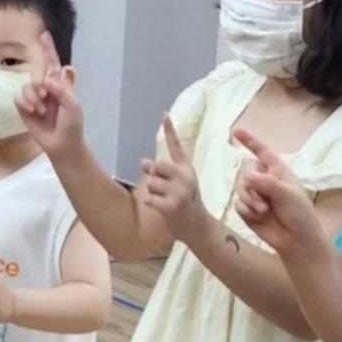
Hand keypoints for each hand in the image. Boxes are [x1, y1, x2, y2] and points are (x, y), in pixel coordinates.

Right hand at [16, 30, 84, 159]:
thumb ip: (63, 89)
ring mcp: (34, 97)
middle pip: (36, 74)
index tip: (44, 34)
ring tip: (41, 110)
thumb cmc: (71, 124)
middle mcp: (45, 87)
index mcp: (59, 84)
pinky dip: (25, 104)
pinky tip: (33, 112)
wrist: (62, 145)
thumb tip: (47, 78)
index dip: (48, 48)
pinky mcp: (24, 108)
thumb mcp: (73, 106)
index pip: (52, 63)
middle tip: (45, 96)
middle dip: (38, 84)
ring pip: (26, 86)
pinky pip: (18, 97)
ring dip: (33, 97)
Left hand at [139, 115, 209, 246]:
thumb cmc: (185, 201)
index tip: (163, 114)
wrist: (198, 227)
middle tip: (164, 188)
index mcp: (186, 168)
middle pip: (157, 165)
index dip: (169, 129)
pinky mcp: (172, 206)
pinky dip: (151, 203)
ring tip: (166, 200)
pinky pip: (149, 198)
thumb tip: (143, 162)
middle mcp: (185, 177)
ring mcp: (180, 192)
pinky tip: (162, 208)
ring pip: (151, 183)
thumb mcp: (177, 183)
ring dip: (153, 192)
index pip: (175, 146)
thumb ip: (160, 171)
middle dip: (155, 176)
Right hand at [232, 127, 321, 256]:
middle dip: (253, 185)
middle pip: (247, 171)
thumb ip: (267, 183)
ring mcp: (256, 195)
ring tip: (265, 212)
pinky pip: (238, 203)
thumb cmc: (300, 215)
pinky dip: (247, 210)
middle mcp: (265, 181)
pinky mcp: (248, 210)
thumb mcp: (288, 195)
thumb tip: (247, 177)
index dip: (249, 140)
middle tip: (265, 200)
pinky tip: (258, 218)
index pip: (262, 151)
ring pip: (241, 188)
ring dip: (251, 200)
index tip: (236, 131)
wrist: (298, 243)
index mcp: (278, 172)